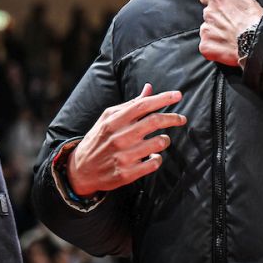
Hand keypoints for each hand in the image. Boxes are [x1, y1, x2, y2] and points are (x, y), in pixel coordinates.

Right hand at [68, 84, 185, 195]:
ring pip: (159, 143)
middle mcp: (119, 137)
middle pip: (154, 122)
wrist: (81, 170)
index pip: (143, 105)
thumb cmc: (98, 139)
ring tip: (160, 140)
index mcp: (114, 121)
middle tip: (181, 118)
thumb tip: (149, 88)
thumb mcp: (109, 118)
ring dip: (164, 140)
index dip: (163, 99)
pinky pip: (154, 162)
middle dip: (173, 118)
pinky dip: (157, 158)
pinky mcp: (127, 173)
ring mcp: (124, 156)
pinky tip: (151, 156)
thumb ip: (131, 104)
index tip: (177, 95)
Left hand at [198, 0, 262, 65]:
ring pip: (206, 30)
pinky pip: (206, 45)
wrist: (257, 42)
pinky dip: (213, 48)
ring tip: (229, 38)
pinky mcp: (206, 45)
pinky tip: (225, 48)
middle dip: (217, 19)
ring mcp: (206, 30)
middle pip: (208, 15)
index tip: (218, 6)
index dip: (212, 2)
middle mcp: (209, 13)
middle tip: (230, 25)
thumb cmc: (256, 23)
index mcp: (218, 0)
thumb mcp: (250, 2)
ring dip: (215, 34)